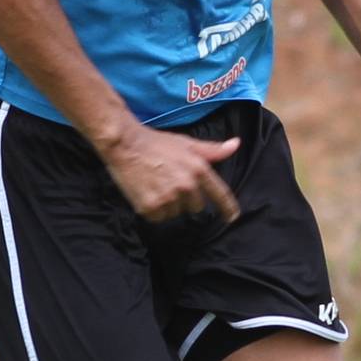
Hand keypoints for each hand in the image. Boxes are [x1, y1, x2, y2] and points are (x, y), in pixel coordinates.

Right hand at [99, 125, 241, 223]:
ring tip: (155, 186)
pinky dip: (154, 210)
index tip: (232, 218)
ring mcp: (169, 198)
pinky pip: (159, 218)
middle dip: (186, 199)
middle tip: (169, 183)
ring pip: (176, 213)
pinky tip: (146, 193)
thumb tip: (236, 145)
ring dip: (168, 205)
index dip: (228, 208)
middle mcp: (187, 186)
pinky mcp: (151, 207)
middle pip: (196, 207)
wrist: (125, 144)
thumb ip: (212, 150)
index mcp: (199, 169)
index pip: (220, 194)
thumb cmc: (156, 142)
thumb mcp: (186, 143)